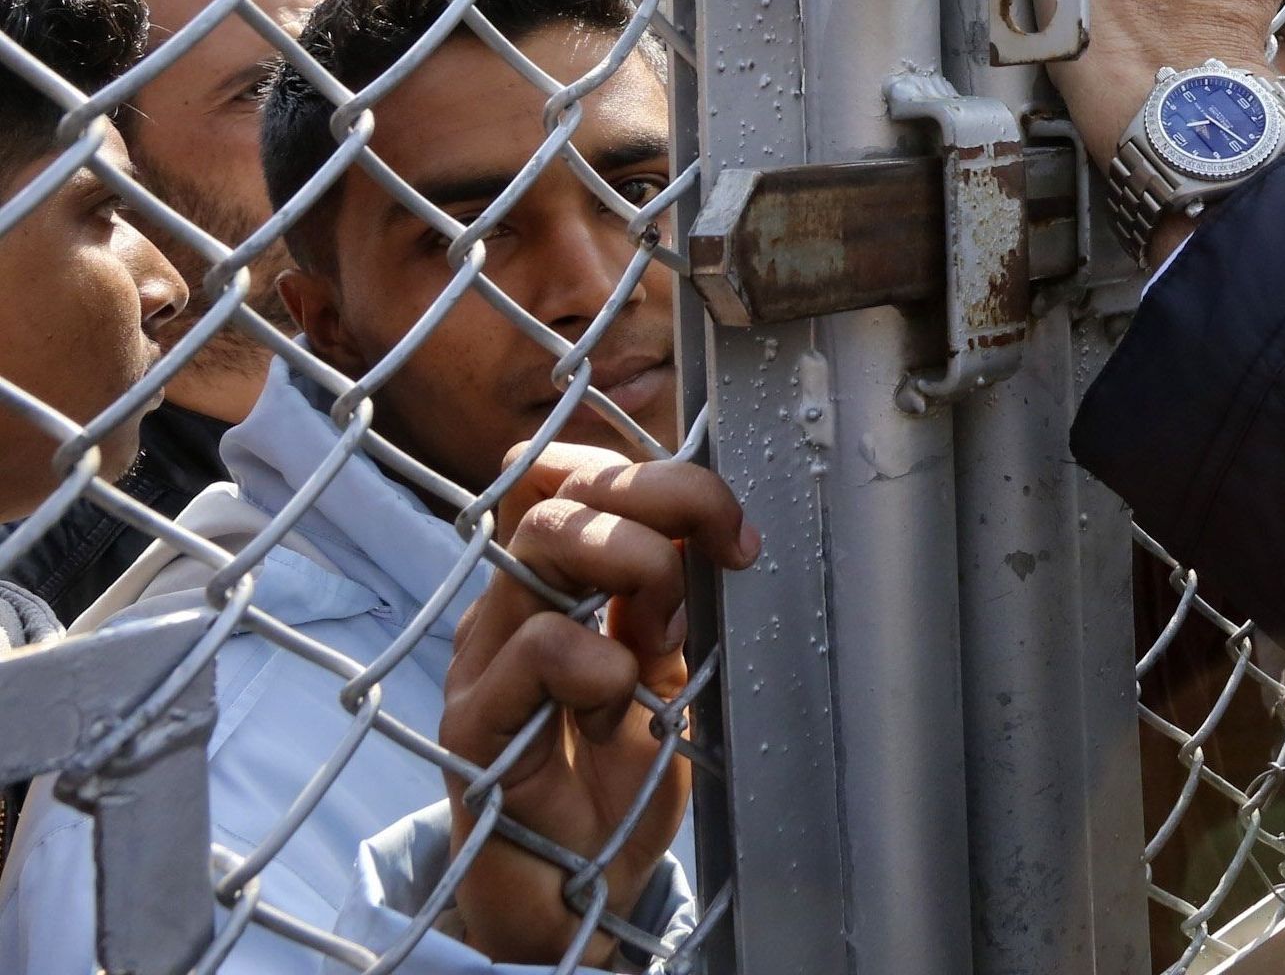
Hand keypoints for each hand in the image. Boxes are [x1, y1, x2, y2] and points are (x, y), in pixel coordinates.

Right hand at [440, 446, 757, 966]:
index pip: (570, 471)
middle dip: (663, 502)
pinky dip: (599, 666)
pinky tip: (612, 711)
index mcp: (552, 584)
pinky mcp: (473, 725)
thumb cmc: (619, 778)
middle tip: (717, 567)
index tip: (732, 532)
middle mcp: (510, 605)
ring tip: (663, 646)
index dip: (656, 474)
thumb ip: (674, 599)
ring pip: (546, 539)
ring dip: (639, 567)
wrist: (580, 893)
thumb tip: (713, 527)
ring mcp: (483, 660)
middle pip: (566, 488)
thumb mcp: (666, 668)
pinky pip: (536, 647)